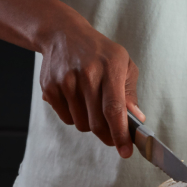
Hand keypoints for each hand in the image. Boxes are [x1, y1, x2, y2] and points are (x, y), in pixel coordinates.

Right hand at [38, 23, 141, 157]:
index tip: (126, 152)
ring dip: (89, 123)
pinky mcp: (50, 88)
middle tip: (112, 135)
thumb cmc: (99, 52)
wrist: (63, 34)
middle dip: (107, 135)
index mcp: (110, 67)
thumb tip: (136, 120)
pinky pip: (66, 118)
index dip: (120, 134)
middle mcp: (87, 74)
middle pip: (97, 123)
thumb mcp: (123, 64)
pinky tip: (76, 98)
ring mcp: (66, 81)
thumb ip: (130, 93)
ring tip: (91, 104)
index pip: (114, 109)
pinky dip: (74, 116)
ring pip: (81, 124)